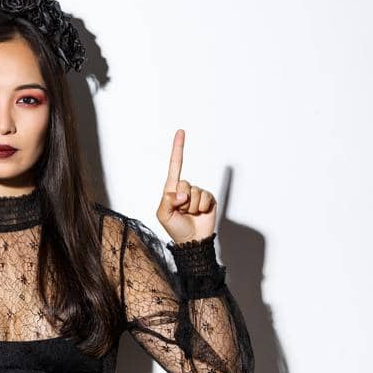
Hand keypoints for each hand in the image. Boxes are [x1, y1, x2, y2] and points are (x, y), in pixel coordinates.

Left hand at [156, 129, 217, 243]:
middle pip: (185, 183)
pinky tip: (200, 214)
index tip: (180, 132)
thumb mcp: (163, 215)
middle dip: (182, 200)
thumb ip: (168, 201)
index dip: (178, 148)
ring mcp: (198, 193)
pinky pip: (206, 197)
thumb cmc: (174, 227)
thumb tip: (182, 194)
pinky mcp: (209, 199)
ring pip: (195, 193)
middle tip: (181, 211)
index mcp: (171, 189)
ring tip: (189, 214)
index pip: (175, 165)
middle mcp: (185, 188)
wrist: (192, 240)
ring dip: (192, 206)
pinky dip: (202, 207)